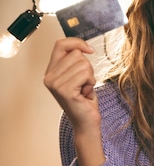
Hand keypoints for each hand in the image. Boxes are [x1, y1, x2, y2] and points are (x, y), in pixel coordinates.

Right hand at [43, 38, 104, 165]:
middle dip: (88, 67)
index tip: (90, 50)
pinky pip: (86, 75)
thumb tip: (82, 47)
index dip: (77, 43)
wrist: (86, 122)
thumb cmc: (84, 99)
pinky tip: (86, 93)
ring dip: (90, 77)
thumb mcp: (78, 76)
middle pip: (76, 54)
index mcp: (51, 71)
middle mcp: (49, 77)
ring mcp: (55, 84)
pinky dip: (91, 83)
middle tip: (85, 83)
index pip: (60, 44)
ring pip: (84, 64)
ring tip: (85, 89)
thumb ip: (75, 61)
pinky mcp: (65, 90)